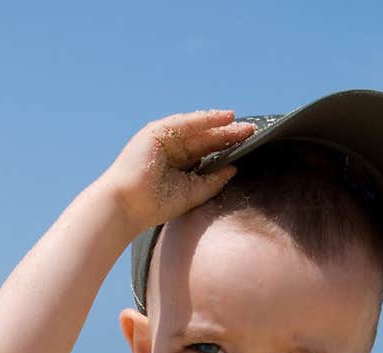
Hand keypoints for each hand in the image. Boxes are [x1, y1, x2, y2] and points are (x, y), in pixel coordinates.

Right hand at [100, 109, 254, 232]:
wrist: (128, 204)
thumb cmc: (155, 205)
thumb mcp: (192, 193)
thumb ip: (212, 182)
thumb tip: (234, 169)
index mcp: (180, 165)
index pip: (207, 153)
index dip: (227, 148)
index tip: (249, 146)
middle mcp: (173, 149)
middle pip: (206, 139)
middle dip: (229, 135)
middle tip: (253, 132)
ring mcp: (165, 138)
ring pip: (199, 129)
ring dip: (221, 125)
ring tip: (243, 124)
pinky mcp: (157, 131)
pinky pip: (186, 122)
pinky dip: (205, 119)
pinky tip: (224, 117)